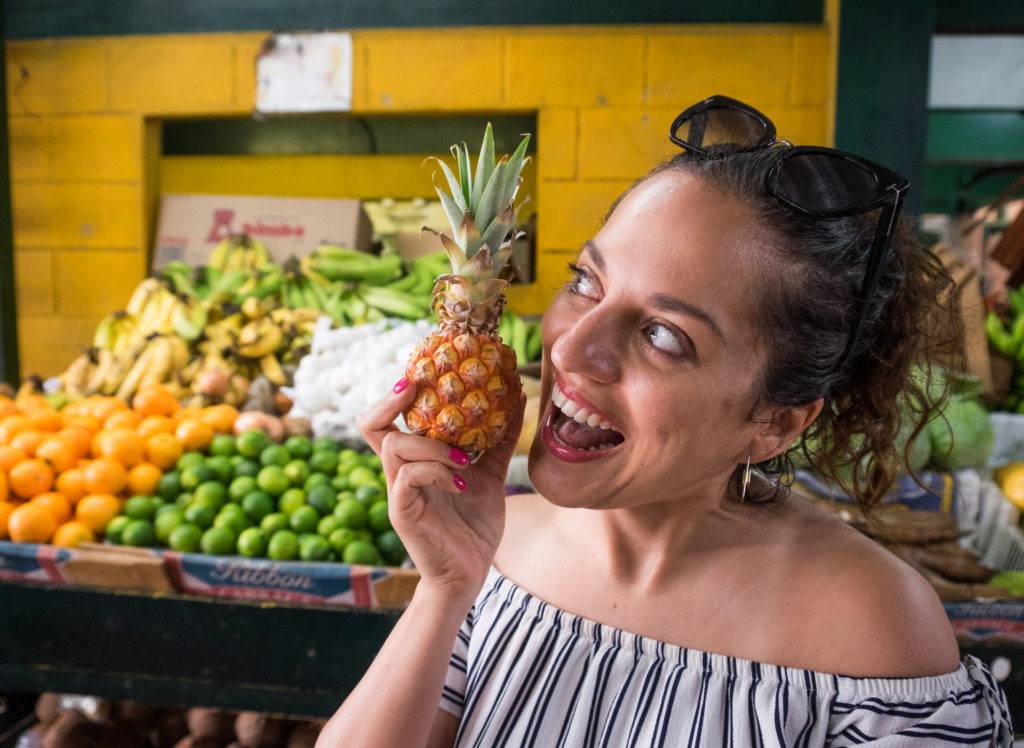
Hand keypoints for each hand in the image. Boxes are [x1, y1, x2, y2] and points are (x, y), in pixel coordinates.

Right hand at [358, 379, 525, 604]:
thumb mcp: (490, 477)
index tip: (419, 375)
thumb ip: (497, 443)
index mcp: (414, 461)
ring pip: (394, 446)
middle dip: (391, 401)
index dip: (395, 394)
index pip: (387, 419)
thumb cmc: (474, 527)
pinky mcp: (403, 512)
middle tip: (416, 388)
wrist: (470, 573)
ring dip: (431, 444)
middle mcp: (400, 472)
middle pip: (373, 425)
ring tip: (463, 457)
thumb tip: (517, 402)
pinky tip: (461, 481)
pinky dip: (435, 471)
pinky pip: (407, 477)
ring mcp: (398, 492)